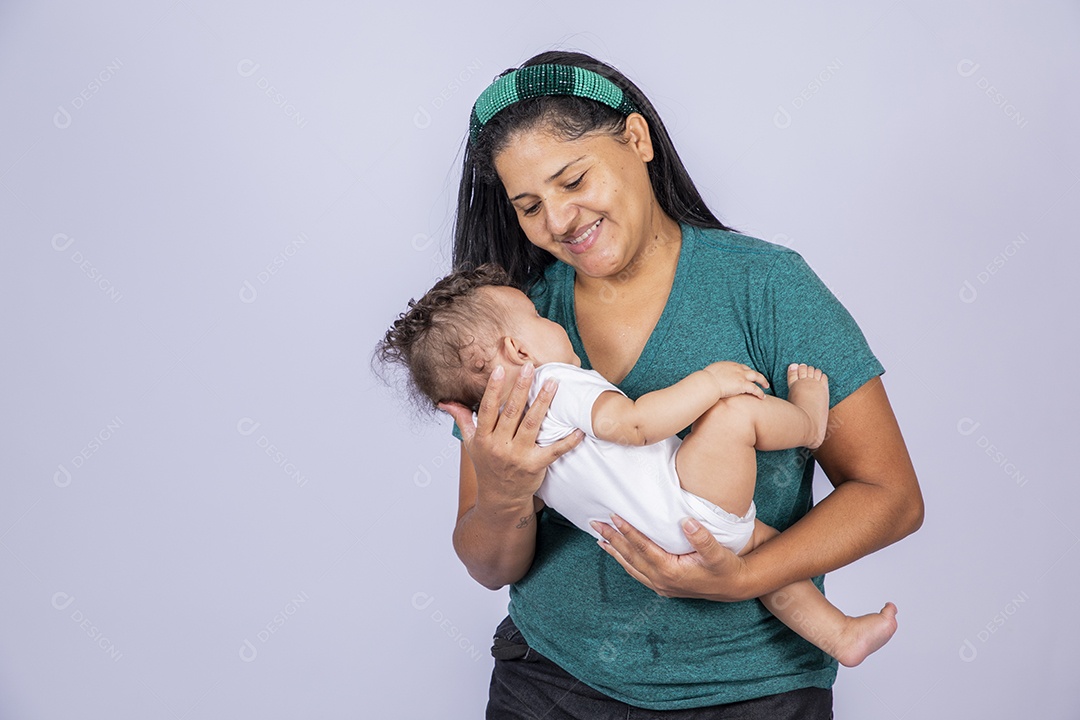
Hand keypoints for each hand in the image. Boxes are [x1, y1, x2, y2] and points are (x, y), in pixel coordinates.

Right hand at [439, 362, 583, 504]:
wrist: (500, 499)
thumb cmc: (487, 467)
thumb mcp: (471, 444)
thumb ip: (462, 419)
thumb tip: (445, 402)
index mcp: (483, 438)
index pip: (487, 409)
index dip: (494, 389)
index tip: (500, 369)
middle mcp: (499, 446)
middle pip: (511, 413)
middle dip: (521, 388)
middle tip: (531, 367)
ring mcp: (518, 456)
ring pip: (532, 425)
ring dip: (543, 402)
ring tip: (553, 383)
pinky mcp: (536, 466)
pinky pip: (554, 450)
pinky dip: (568, 440)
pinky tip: (579, 428)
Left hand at [590, 514, 753, 601]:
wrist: (733, 586)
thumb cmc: (725, 566)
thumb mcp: (717, 552)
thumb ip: (702, 537)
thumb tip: (686, 522)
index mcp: (670, 570)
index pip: (642, 546)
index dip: (627, 531)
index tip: (614, 516)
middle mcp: (661, 580)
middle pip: (630, 556)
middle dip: (612, 539)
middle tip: (595, 523)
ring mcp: (660, 585)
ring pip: (631, 566)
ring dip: (615, 551)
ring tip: (599, 538)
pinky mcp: (663, 587)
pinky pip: (637, 573)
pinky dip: (625, 562)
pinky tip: (618, 554)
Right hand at [703, 361, 768, 399]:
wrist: (707, 383)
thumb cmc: (705, 381)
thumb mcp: (710, 375)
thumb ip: (714, 376)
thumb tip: (710, 381)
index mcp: (729, 365)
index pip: (741, 367)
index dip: (745, 371)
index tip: (747, 376)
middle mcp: (737, 368)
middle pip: (750, 370)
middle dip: (756, 375)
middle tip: (760, 379)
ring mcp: (741, 376)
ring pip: (757, 376)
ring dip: (762, 381)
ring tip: (766, 386)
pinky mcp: (743, 385)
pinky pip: (755, 389)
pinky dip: (760, 392)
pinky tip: (762, 397)